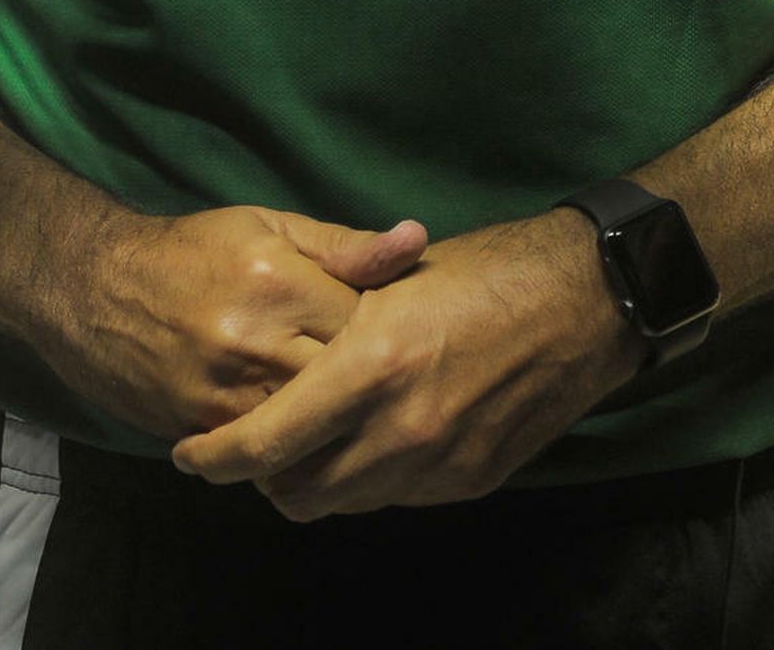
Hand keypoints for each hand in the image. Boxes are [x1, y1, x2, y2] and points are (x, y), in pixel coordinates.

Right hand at [35, 203, 427, 442]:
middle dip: (368, 386)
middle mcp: (255, 341)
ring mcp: (225, 393)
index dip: (389, 333)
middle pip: (344, 385)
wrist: (94, 288)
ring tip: (352, 413)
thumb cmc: (194, 250)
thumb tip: (417, 240)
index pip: (369, 324)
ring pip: (309, 430)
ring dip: (334, 425)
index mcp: (280, 281)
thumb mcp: (270, 227)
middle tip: (384, 382)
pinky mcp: (201, 429)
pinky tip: (308, 437)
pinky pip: (267, 455)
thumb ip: (345, 246)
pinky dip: (292, 448)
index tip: (396, 333)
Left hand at [171, 208, 641, 518]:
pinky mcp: (470, 481)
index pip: (266, 443)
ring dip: (312, 482)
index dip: (215, 456)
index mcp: (373, 366)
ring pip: (343, 503)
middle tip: (248, 444)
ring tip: (305, 442)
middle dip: (260, 477)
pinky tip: (369, 437)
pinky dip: (367, 478)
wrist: (585, 301)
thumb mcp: (397, 278)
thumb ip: (334, 320)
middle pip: (295, 493)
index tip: (189, 453)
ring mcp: (439, 465)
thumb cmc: (486, 269)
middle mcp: (402, 430)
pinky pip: (394, 498)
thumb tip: (275, 351)